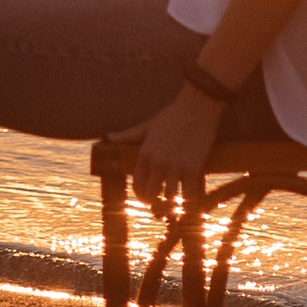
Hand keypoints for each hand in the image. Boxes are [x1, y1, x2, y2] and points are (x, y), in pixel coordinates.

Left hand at [119, 82, 225, 202]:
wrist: (198, 105)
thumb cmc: (173, 114)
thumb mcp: (147, 125)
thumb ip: (127, 135)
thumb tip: (107, 137)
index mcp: (145, 154)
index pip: (137, 185)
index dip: (141, 194)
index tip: (148, 196)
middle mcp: (157, 163)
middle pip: (150, 196)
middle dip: (155, 201)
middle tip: (161, 202)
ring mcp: (175, 167)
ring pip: (169, 198)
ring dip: (173, 201)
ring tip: (176, 200)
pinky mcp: (193, 168)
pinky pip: (188, 195)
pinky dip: (189, 199)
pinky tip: (190, 196)